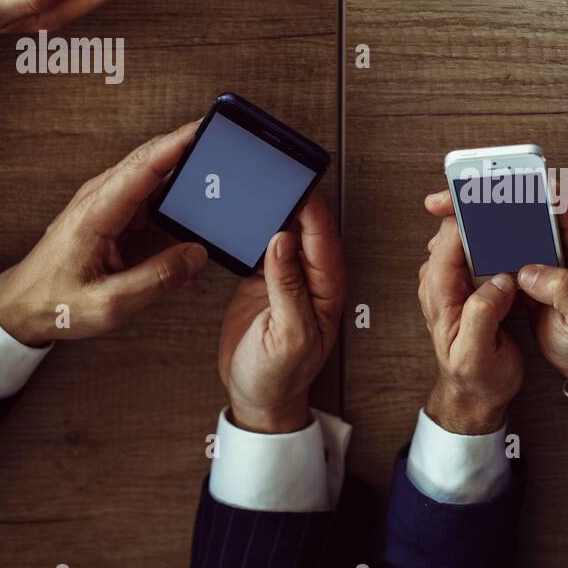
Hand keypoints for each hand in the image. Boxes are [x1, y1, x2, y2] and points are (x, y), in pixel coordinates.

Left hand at [0, 121, 208, 346]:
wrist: (22, 306)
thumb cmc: (57, 303)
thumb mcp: (110, 303)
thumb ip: (157, 279)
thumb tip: (197, 255)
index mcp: (96, 213)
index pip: (143, 167)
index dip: (176, 144)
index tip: (206, 129)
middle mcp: (99, 199)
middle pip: (150, 160)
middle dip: (188, 147)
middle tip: (224, 146)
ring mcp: (104, 203)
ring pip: (151, 175)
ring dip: (182, 172)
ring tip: (217, 174)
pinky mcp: (110, 212)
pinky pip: (148, 194)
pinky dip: (172, 194)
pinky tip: (192, 206)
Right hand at [218, 194, 344, 434]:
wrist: (257, 397)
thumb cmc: (281, 375)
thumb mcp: (289, 335)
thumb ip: (287, 288)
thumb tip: (282, 241)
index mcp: (328, 287)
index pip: (323, 235)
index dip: (310, 206)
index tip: (294, 179)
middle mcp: (312, 276)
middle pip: (305, 225)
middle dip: (292, 197)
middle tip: (270, 169)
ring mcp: (286, 275)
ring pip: (283, 229)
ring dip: (271, 208)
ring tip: (253, 180)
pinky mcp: (262, 278)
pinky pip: (260, 243)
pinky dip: (252, 227)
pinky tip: (239, 209)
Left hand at [417, 213, 522, 433]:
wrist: (475, 394)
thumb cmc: (475, 378)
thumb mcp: (476, 356)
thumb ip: (482, 315)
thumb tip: (499, 281)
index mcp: (440, 291)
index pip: (453, 235)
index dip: (474, 212)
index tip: (501, 197)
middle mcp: (442, 279)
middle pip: (462, 226)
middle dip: (488, 208)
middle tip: (522, 196)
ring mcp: (455, 278)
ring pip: (474, 234)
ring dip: (497, 220)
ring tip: (526, 208)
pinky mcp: (471, 282)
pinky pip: (484, 249)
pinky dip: (502, 239)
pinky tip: (523, 235)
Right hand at [424, 189, 567, 390]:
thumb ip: (564, 291)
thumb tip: (529, 272)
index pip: (560, 200)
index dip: (524, 187)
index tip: (492, 186)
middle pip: (527, 196)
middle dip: (486, 191)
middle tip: (449, 199)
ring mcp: (548, 242)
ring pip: (510, 211)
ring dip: (476, 208)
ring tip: (443, 210)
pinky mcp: (531, 254)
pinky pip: (502, 232)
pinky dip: (476, 231)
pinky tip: (453, 235)